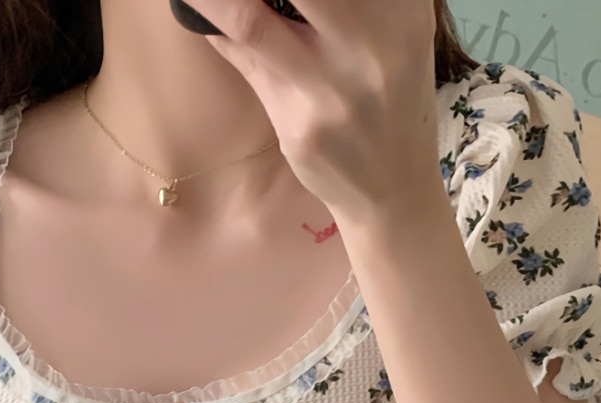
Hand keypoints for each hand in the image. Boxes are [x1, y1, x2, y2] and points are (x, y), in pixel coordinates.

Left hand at [187, 0, 443, 221]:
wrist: (392, 187)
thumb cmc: (386, 97)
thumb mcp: (394, 32)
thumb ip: (344, 0)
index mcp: (400, 8)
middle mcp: (371, 42)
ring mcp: (332, 89)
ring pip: (250, 19)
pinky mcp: (299, 126)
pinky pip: (242, 63)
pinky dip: (215, 29)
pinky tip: (199, 12)